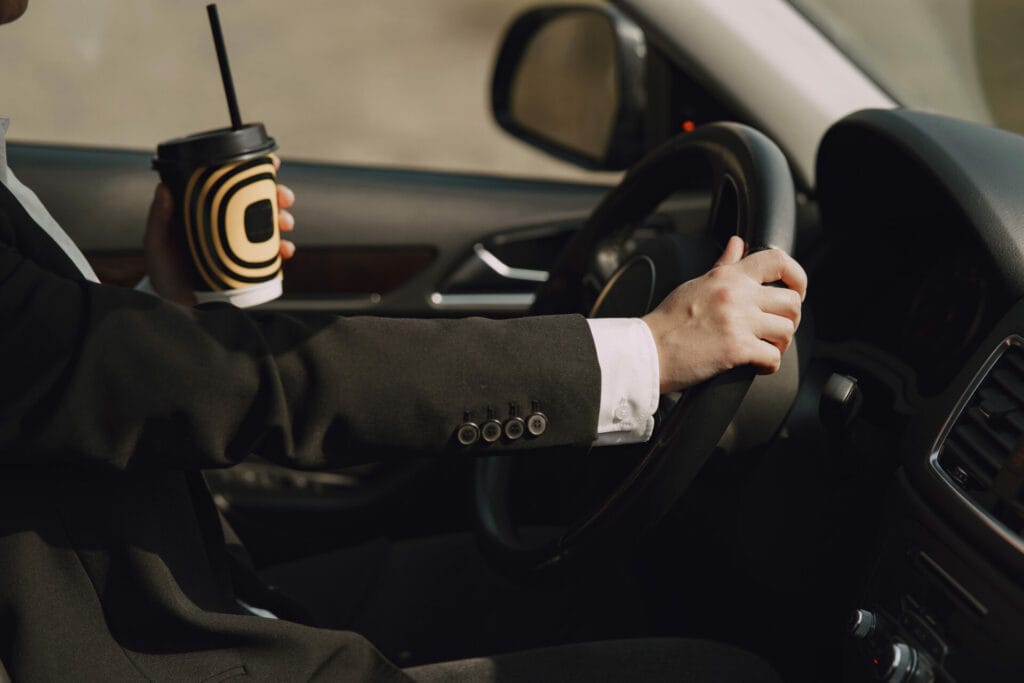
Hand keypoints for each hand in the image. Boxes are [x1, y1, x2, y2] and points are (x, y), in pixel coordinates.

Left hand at [144, 155, 296, 305]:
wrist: (174, 304)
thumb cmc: (163, 269)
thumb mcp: (158, 242)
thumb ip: (160, 218)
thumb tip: (164, 188)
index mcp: (208, 209)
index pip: (233, 182)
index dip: (256, 170)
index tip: (273, 163)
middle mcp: (227, 222)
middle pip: (259, 200)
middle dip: (278, 195)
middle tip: (285, 199)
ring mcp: (240, 243)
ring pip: (270, 224)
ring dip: (284, 220)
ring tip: (286, 225)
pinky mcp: (249, 264)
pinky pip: (272, 253)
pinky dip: (283, 249)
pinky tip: (286, 251)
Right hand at [642, 235, 806, 393]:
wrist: (647, 350)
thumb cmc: (668, 322)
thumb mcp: (697, 284)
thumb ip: (724, 265)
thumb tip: (738, 244)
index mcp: (728, 276)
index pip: (777, 260)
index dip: (797, 277)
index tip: (796, 291)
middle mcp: (737, 294)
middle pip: (791, 302)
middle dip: (789, 320)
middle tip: (776, 330)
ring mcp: (738, 321)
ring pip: (786, 331)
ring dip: (779, 344)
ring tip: (764, 348)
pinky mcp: (736, 349)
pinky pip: (773, 358)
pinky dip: (768, 365)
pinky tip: (754, 364)